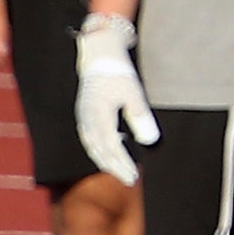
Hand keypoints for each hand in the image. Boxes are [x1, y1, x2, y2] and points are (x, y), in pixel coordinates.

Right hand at [73, 12, 157, 186]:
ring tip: (119, 170)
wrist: (98, 55)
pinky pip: (89, 138)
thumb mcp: (134, 92)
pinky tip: (111, 151)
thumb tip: (150, 141)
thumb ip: (140, 117)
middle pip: (100, 151)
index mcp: (99, 115)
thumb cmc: (118, 72)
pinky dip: (99, 149)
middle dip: (115, 167)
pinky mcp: (83, 114)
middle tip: (130, 179)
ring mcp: (83, 117)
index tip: (134, 175)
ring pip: (92, 146)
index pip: (112, 147)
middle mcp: (87, 119)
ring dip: (105, 161)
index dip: (123, 163)